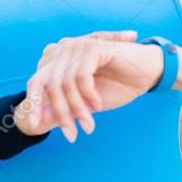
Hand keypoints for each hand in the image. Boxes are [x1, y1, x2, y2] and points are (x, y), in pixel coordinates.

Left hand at [22, 30, 165, 141]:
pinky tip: (98, 105)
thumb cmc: (117, 85)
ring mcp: (78, 46)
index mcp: (59, 59)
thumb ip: (61, 109)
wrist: (148, 73)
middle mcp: (64, 49)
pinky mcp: (93, 47)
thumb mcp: (84, 103)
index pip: (36, 82)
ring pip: (65, 84)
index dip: (33, 104)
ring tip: (89, 125)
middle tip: (72, 135)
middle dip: (60, 113)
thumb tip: (36, 124)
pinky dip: (88, 95)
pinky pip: (81, 77)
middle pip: (48, 85)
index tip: (36, 127)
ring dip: (77, 109)